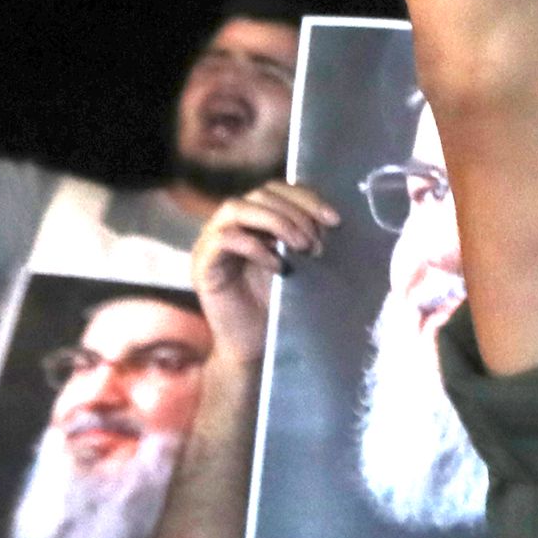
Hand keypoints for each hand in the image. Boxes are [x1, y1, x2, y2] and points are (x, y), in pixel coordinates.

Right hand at [193, 182, 340, 359]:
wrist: (255, 349)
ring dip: (275, 222)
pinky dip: (255, 247)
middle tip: (316, 243)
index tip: (335, 220)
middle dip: (295, 213)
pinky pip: (224, 239)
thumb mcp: (300, 265)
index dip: (306, 198)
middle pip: (260, 193)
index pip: (277, 189)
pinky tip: (279, 267)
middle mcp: (230, 225)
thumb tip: (333, 219)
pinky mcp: (202, 264)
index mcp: (254, 220)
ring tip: (300, 247)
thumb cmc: (279, 307)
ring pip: (236, 207)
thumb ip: (307, 237)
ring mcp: (211, 242)